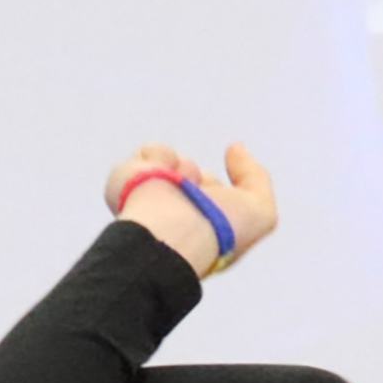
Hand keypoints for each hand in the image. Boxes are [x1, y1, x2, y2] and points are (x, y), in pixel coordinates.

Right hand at [103, 142, 279, 277]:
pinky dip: (159, 159)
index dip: (218, 191)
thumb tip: (234, 149)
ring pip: (174, 159)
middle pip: (191, 171)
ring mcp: (146, 196)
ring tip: (177, 188)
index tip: (218, 203)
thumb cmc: (216, 232)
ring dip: (182, 169)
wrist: (173, 234)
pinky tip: (159, 178)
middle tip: (195, 199)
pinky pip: (150, 150)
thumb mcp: (258, 210)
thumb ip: (255, 177)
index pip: (210, 187)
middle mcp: (170, 212)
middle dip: (198, 177)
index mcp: (195, 224)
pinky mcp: (124, 182)